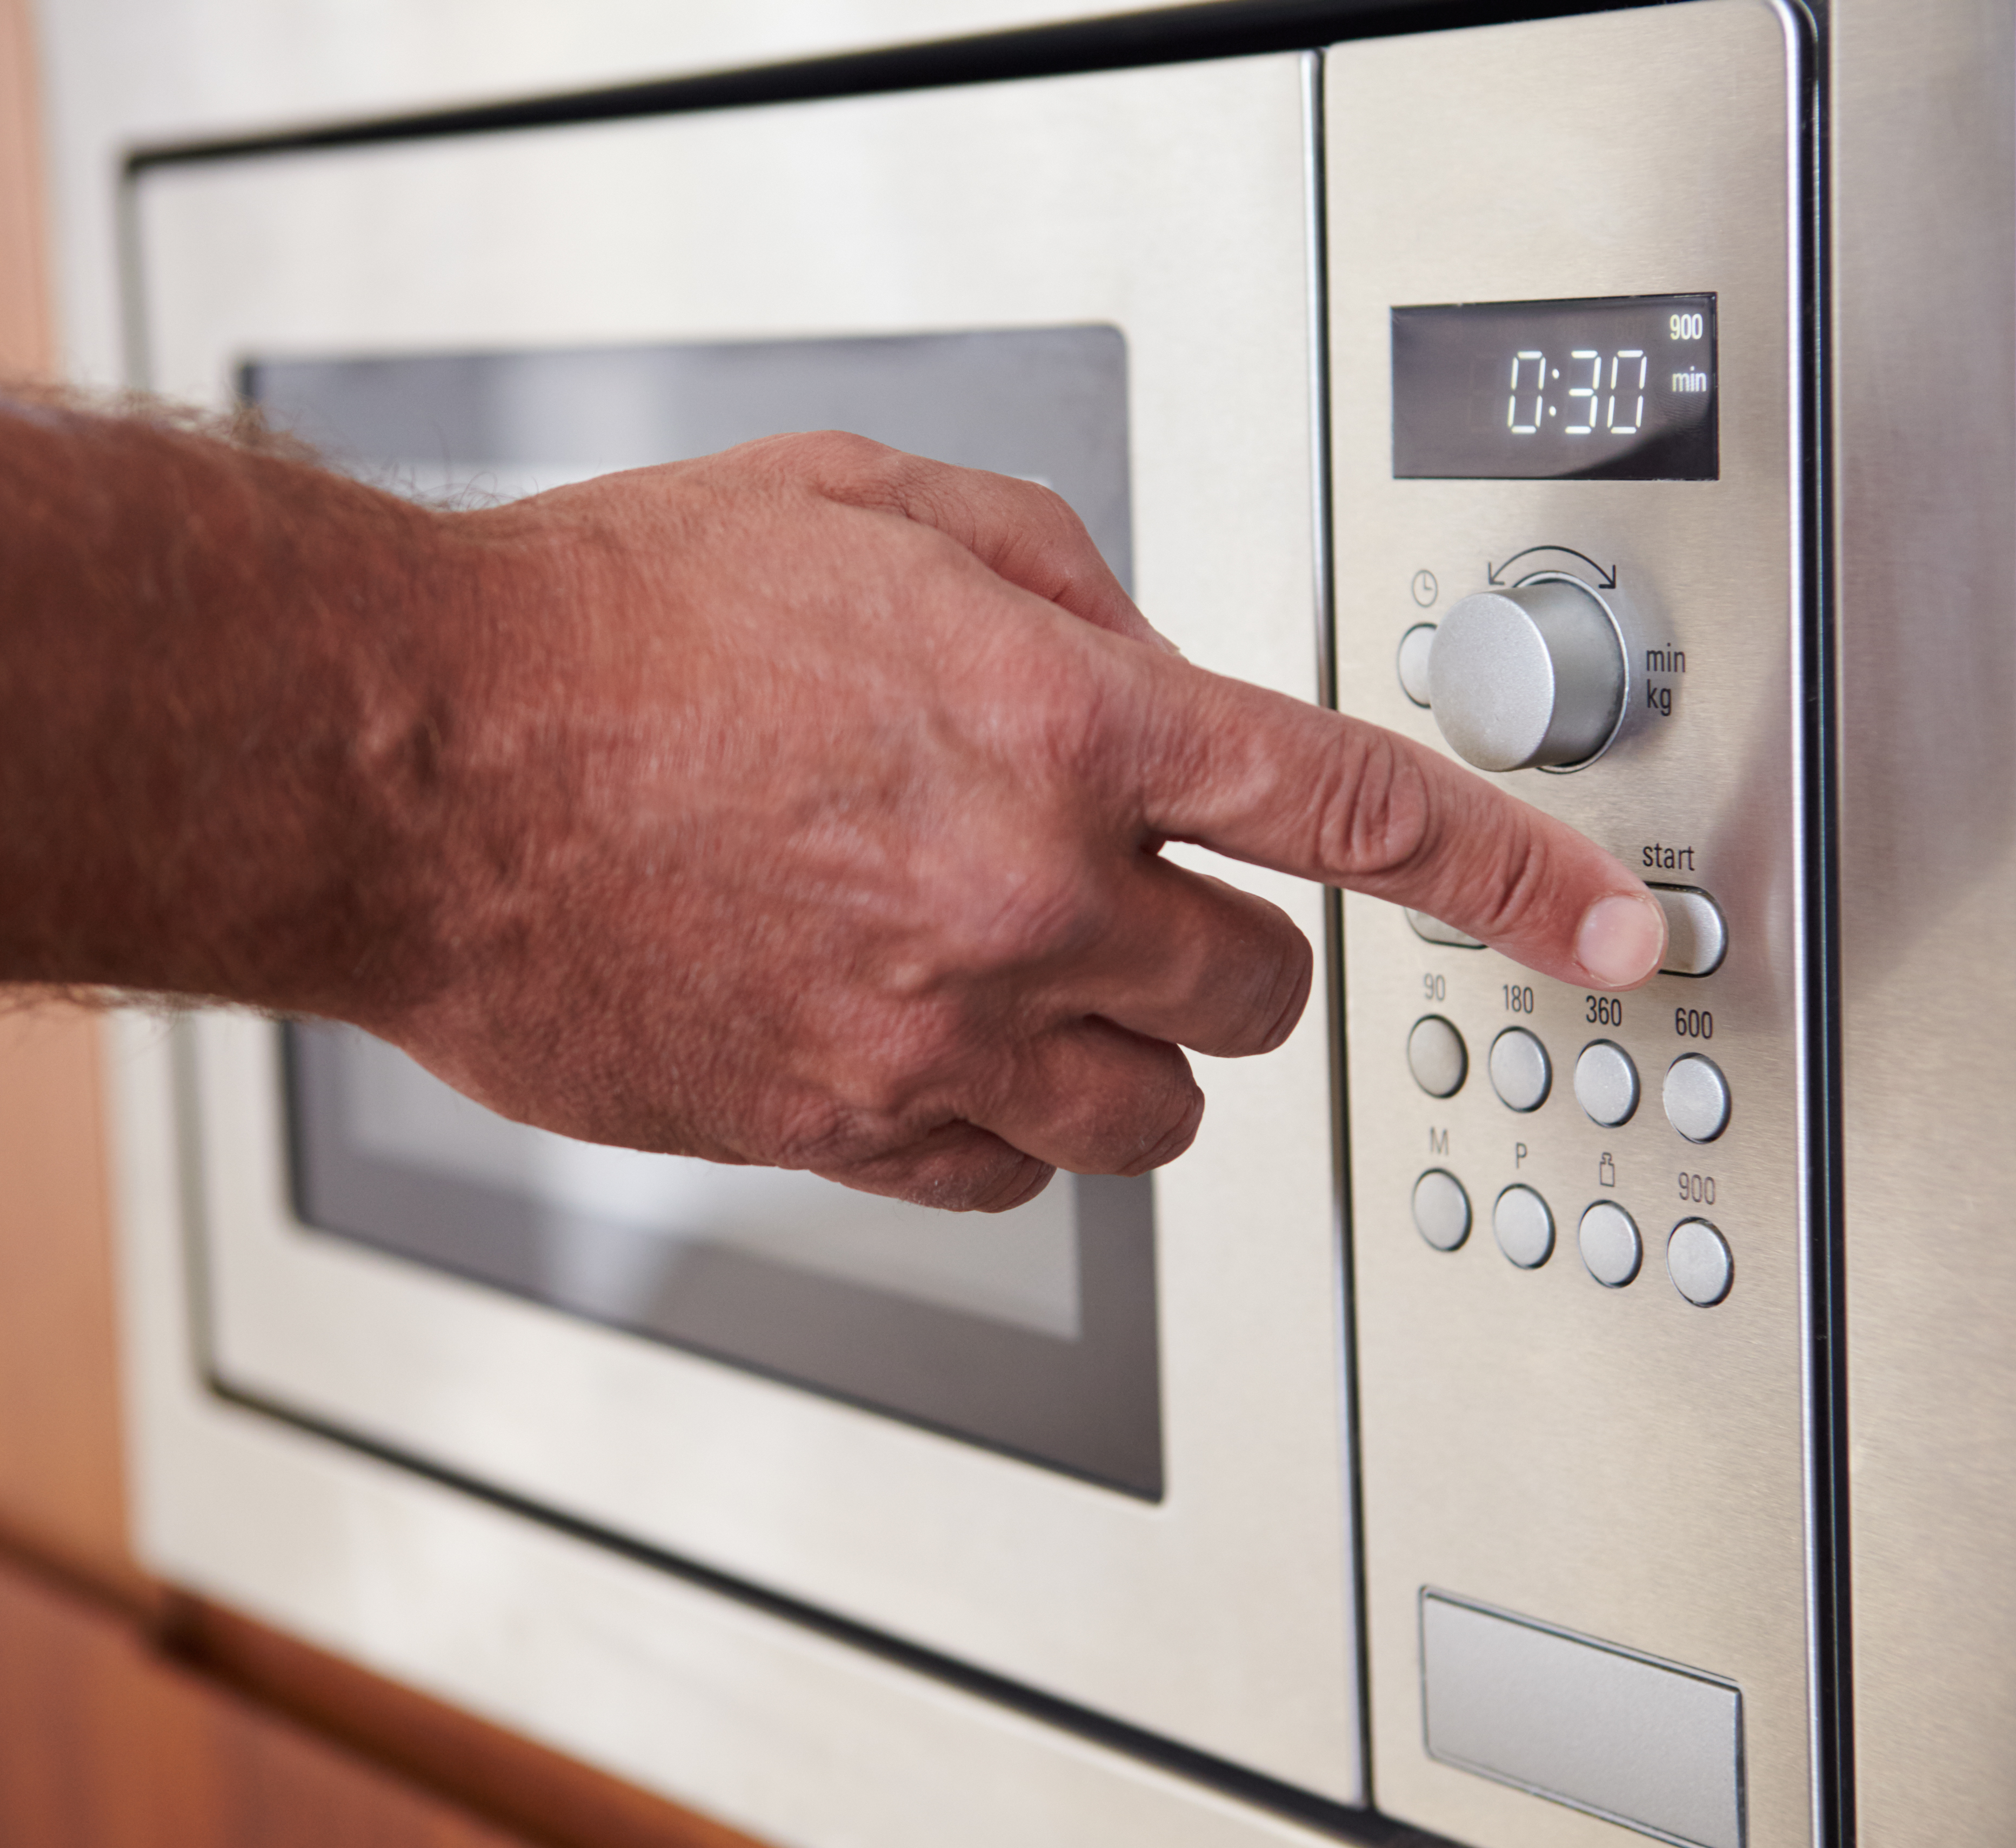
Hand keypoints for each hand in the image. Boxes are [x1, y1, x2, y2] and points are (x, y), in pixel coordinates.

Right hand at [358, 433, 1663, 1210]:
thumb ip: (1056, 577)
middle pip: (1256, 997)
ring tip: (1034, 978)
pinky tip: (928, 1037)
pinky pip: (1008, 1176)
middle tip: (1148, 902)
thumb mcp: (868, 503)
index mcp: (1059, 718)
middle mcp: (1021, 893)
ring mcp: (930, 1031)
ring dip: (1132, 1053)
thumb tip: (1141, 660)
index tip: (1605, 929)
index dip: (1513, 877)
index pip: (1359, 812)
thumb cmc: (610, 622)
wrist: (410, 758)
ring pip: (1151, 1119)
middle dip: (1232, 955)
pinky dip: (1005, 1121)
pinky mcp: (833, 1129)